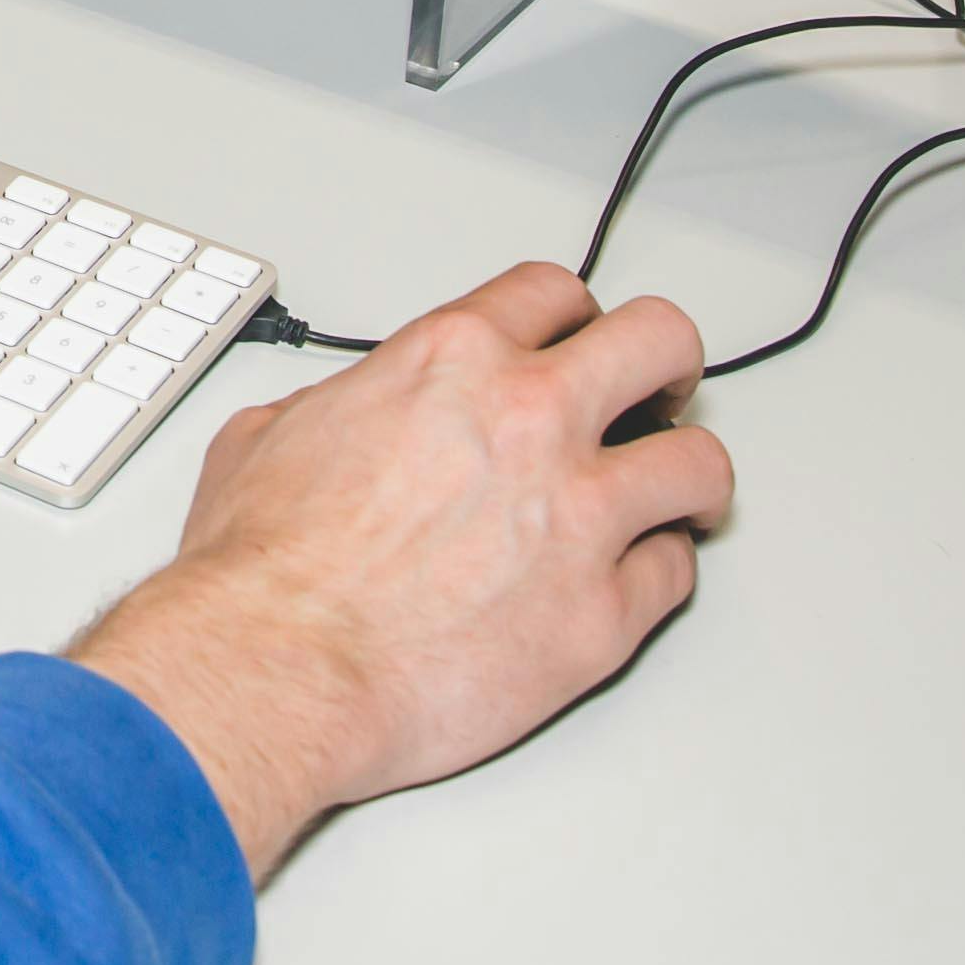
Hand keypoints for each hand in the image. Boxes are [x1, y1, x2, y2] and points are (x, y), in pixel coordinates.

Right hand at [65, 264, 730, 881]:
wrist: (280, 671)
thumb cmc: (264, 571)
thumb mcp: (270, 433)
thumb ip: (343, 406)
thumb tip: (352, 417)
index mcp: (452, 360)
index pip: (554, 293)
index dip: (572, 316)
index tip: (578, 341)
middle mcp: (532, 419)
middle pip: (661, 342)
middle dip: (663, 366)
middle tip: (656, 397)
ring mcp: (580, 518)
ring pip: (700, 463)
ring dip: (686, 475)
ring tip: (673, 496)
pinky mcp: (602, 616)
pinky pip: (675, 574)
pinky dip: (657, 571)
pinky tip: (633, 576)